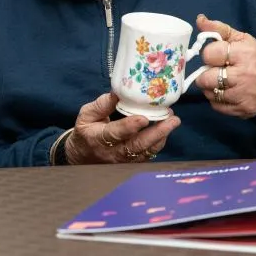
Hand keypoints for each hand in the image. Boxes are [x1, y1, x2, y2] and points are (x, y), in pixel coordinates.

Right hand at [64, 93, 180, 163]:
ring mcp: (123, 160)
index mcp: (98, 138)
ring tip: (172, 122)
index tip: (143, 118)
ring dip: (161, 137)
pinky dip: (158, 144)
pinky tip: (165, 131)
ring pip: (145, 152)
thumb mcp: (86, 115)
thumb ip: (101, 105)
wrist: (83, 156)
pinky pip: (148, 155)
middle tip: (172, 120)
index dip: (129, 127)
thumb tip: (118, 92)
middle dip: (156, 132)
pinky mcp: (131, 163)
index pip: (115, 133)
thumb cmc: (86, 132)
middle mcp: (112, 152)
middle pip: (137, 145)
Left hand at [194, 14, 255, 118]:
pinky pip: (216, 106)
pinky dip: (218, 99)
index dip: (209, 55)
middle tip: (217, 71)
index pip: (209, 54)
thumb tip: (200, 19)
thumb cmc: (252, 57)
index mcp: (245, 53)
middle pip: (205, 78)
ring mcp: (244, 94)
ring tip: (222, 81)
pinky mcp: (243, 109)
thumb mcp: (240, 39)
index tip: (217, 56)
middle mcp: (246, 75)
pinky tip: (228, 92)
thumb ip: (218, 28)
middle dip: (206, 74)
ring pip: (209, 93)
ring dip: (211, 88)